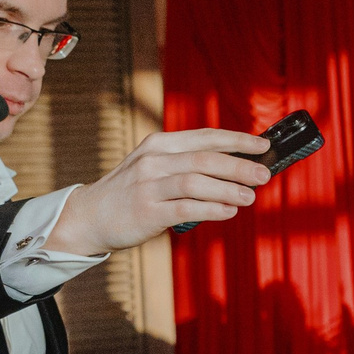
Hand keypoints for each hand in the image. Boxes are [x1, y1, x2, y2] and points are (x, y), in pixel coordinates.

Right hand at [47, 128, 273, 257]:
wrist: (89, 216)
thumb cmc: (131, 193)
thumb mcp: (154, 167)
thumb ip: (187, 165)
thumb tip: (235, 170)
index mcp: (159, 144)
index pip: (205, 136)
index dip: (237, 140)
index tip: (263, 145)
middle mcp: (154, 160)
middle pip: (205, 158)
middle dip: (239, 165)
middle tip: (264, 174)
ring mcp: (148, 185)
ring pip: (197, 181)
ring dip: (228, 188)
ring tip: (251, 196)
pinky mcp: (147, 211)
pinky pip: (186, 207)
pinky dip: (212, 208)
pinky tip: (229, 211)